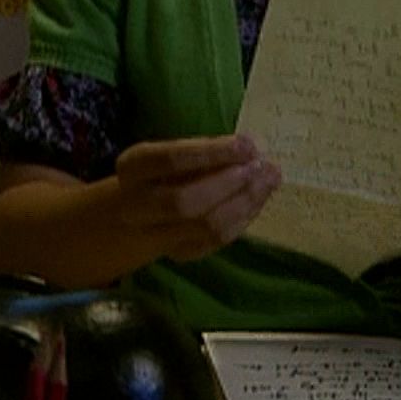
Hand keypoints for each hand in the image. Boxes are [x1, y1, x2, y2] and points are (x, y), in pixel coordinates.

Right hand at [114, 135, 281, 263]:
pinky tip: (258, 200)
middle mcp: (136, 206)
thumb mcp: (169, 152)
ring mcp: (156, 236)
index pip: (170, 160)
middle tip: (259, 167)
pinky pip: (217, 240)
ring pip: (205, 226)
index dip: (212, 153)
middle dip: (229, 184)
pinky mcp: (179, 254)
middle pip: (184, 202)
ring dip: (244, 202)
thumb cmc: (160, 172)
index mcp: (133, 168)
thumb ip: (203, 150)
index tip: (247, 144)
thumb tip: (249, 148)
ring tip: (269, 179)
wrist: (131, 215)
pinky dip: (243, 218)